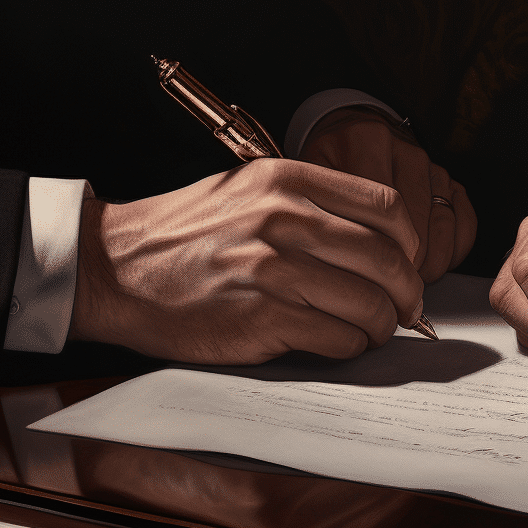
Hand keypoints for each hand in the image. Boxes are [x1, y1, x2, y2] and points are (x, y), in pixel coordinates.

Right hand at [69, 158, 426, 363]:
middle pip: (388, 261)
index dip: (410, 244)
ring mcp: (273, 271)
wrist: (117, 269)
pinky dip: (349, 347)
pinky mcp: (262, 319)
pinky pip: (338, 339)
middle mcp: (285, 220)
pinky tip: (337, 343)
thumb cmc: (185, 236)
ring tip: (369, 330)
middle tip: (404, 310)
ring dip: (381, 327)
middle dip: (407, 294)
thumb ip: (310, 206)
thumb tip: (377, 243)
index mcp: (287, 181)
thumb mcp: (248, 192)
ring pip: (370, 306)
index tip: (408, 265)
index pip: (387, 208)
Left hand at [301, 108, 476, 281]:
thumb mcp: (310, 183)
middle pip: (415, 223)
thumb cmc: (327, 171)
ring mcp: (432, 165)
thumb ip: (324, 215)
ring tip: (409, 279)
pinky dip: (455, 251)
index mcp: (364, 142)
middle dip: (404, 267)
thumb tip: (347, 270)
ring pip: (444, 226)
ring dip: (431, 263)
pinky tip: (433, 262)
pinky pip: (466, 223)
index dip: (380, 255)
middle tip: (389, 287)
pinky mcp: (451, 181)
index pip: (383, 210)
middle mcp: (404, 148)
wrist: (348, 136)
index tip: (371, 279)